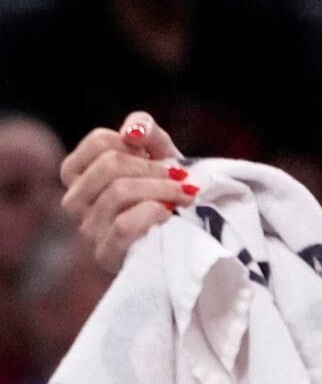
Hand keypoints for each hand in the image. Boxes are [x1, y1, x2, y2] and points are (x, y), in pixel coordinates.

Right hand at [58, 111, 190, 271]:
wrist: (181, 236)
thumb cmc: (163, 189)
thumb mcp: (158, 154)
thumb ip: (146, 130)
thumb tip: (133, 130)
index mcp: (78, 172)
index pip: (100, 142)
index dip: (135, 144)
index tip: (157, 156)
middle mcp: (74, 200)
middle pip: (109, 166)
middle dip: (153, 168)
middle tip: (181, 177)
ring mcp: (87, 228)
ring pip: (118, 193)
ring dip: (162, 190)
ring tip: (185, 194)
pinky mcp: (105, 253)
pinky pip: (123, 225)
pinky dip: (152, 214)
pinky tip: (169, 213)